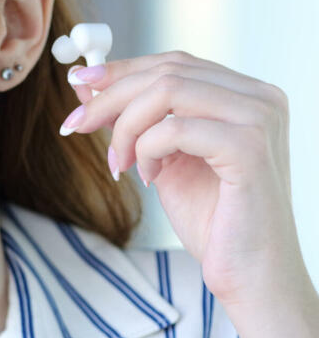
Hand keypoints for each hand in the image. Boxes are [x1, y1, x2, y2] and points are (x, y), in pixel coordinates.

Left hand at [60, 50, 302, 303]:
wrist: (250, 275)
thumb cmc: (213, 220)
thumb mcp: (163, 157)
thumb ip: (136, 119)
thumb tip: (89, 86)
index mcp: (246, 95)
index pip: (175, 63)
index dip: (122, 70)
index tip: (79, 85)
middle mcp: (261, 98)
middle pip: (167, 71)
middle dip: (110, 97)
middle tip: (76, 126)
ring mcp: (259, 119)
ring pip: (167, 91)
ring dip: (126, 127)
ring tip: (117, 163)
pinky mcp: (250, 148)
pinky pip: (175, 129)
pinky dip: (148, 149)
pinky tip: (149, 178)